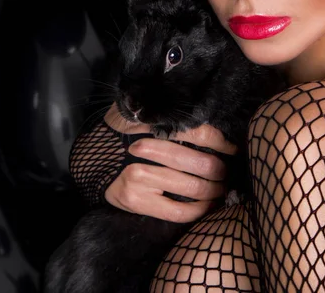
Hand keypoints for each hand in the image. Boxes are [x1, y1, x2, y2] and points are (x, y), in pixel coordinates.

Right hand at [104, 105, 237, 222]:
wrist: (91, 158)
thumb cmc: (124, 133)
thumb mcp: (145, 114)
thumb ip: (170, 114)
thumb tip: (209, 116)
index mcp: (152, 123)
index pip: (199, 133)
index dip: (222, 142)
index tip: (233, 148)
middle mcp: (147, 148)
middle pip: (201, 162)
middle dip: (220, 170)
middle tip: (227, 172)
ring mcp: (140, 175)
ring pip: (193, 187)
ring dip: (214, 191)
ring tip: (221, 189)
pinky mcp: (136, 199)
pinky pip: (177, 211)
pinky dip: (198, 210)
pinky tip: (206, 206)